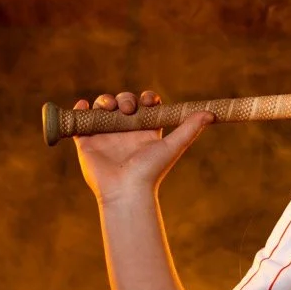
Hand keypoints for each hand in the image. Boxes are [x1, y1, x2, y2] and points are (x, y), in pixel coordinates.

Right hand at [72, 90, 214, 204]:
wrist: (127, 191)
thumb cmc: (151, 171)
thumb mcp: (172, 147)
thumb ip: (190, 129)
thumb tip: (211, 113)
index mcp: (144, 131)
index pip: (144, 106)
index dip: (145, 98)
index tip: (148, 100)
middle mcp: (125, 131)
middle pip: (122, 103)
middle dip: (124, 98)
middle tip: (128, 108)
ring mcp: (105, 136)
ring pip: (102, 108)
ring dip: (104, 100)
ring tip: (109, 107)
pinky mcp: (87, 142)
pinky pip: (79, 122)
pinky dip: (79, 110)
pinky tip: (84, 106)